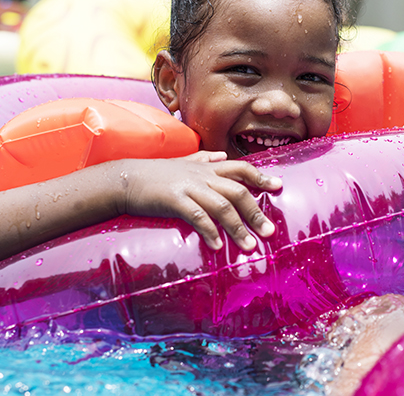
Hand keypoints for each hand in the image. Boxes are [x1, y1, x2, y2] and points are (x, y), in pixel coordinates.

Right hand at [119, 151, 282, 250]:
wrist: (124, 178)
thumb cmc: (154, 174)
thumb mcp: (182, 162)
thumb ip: (204, 159)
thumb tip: (222, 155)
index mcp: (207, 167)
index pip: (241, 168)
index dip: (261, 177)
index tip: (279, 186)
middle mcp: (202, 176)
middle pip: (238, 192)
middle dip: (256, 212)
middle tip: (269, 232)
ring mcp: (189, 187)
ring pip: (222, 206)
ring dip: (238, 228)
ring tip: (250, 247)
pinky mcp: (175, 200)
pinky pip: (198, 217)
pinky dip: (210, 232)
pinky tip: (217, 246)